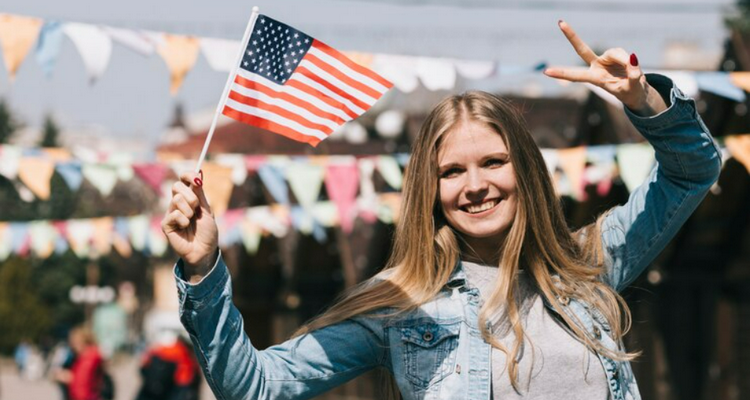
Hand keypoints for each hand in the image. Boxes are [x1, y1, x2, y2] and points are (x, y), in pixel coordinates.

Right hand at [161, 172, 218, 280]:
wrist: (205, 250)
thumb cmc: (207, 232)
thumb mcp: (207, 211)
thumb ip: (201, 194)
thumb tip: (199, 174)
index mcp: (189, 198)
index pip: (183, 180)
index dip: (188, 175)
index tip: (196, 179)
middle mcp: (178, 204)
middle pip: (176, 186)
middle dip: (190, 196)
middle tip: (196, 208)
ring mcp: (171, 213)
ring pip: (176, 199)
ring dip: (189, 211)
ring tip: (191, 221)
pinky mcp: (166, 224)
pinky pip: (174, 214)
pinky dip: (184, 221)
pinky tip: (185, 229)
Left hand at [544, 20, 666, 115]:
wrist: (635, 91)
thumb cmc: (629, 93)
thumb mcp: (632, 88)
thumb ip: (633, 75)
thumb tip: (633, 58)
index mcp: (595, 79)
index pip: (576, 75)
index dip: (562, 73)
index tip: (546, 71)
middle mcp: (596, 67)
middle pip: (582, 49)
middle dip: (572, 36)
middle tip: (560, 23)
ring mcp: (604, 59)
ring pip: (614, 52)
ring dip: (624, 60)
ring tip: (632, 72)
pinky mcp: (613, 54)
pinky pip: (622, 52)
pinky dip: (629, 59)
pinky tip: (632, 65)